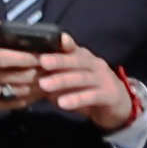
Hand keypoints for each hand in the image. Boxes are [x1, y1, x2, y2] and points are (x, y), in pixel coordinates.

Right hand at [0, 13, 50, 119]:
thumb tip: (1, 25)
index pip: (3, 57)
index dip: (27, 57)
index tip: (45, 54)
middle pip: (15, 76)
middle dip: (39, 71)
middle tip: (56, 65)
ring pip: (18, 90)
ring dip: (39, 84)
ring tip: (54, 76)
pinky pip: (14, 102)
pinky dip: (31, 96)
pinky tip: (42, 88)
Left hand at [30, 39, 144, 133]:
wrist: (119, 106)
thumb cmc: (89, 90)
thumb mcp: (72, 79)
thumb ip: (54, 74)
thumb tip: (27, 73)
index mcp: (84, 58)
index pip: (72, 48)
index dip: (61, 44)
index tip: (46, 40)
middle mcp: (95, 65)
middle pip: (77, 60)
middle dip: (58, 61)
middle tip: (42, 62)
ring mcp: (104, 79)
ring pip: (83, 78)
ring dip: (63, 80)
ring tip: (45, 85)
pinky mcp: (110, 95)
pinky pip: (92, 96)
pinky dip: (77, 99)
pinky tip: (63, 104)